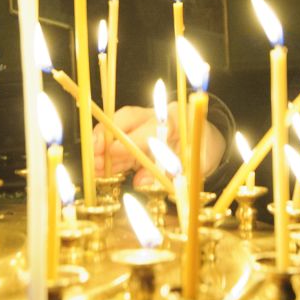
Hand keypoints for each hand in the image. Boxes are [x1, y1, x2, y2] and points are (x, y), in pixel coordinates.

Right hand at [92, 102, 221, 188]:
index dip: (131, 139)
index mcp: (176, 119)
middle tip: (94, 158)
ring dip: (102, 149)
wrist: (206, 142)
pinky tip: (99, 171)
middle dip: (107, 138)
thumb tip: (139, 182)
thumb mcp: (195, 164)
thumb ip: (169, 173)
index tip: (113, 151)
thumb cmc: (202, 150)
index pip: (150, 126)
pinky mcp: (137, 138)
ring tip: (93, 168)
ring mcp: (143, 126)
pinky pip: (118, 143)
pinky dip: (107, 157)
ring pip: (117, 131)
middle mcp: (155, 118)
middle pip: (126, 120)